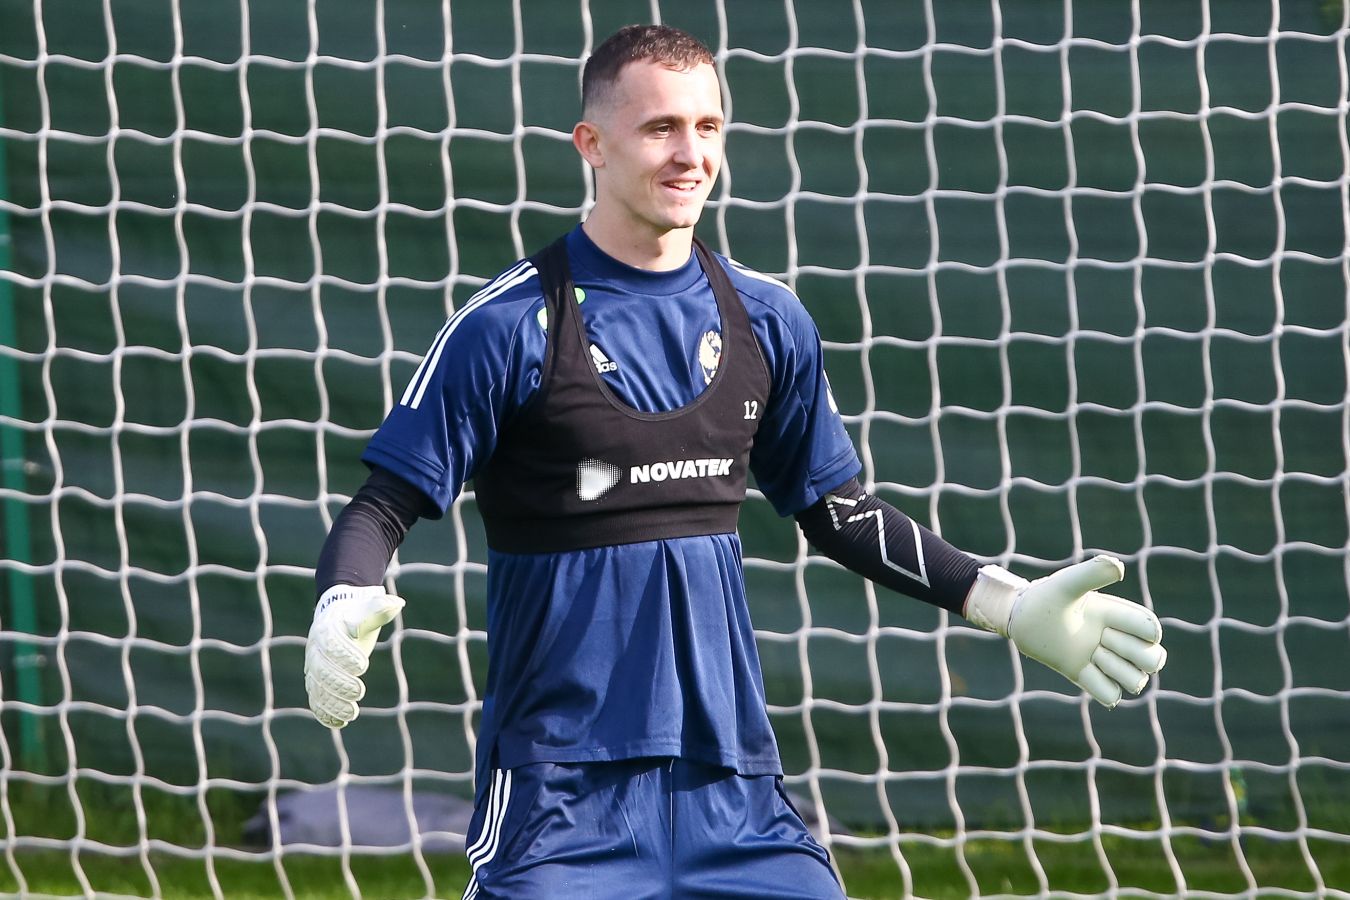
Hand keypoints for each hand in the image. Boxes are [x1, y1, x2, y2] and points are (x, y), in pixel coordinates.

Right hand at [304, 585, 404, 727]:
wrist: (339, 618)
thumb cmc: (357, 614)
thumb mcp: (369, 609)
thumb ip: (380, 609)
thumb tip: (397, 604)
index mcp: (326, 629)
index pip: (330, 643)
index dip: (344, 655)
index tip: (363, 665)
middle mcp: (315, 650)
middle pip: (321, 670)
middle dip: (338, 683)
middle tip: (358, 692)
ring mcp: (313, 668)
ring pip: (317, 689)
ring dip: (332, 703)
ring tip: (352, 714)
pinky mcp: (316, 683)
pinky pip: (316, 700)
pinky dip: (325, 713)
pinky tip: (340, 723)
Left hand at [965, 555, 1166, 707]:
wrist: (1020, 619)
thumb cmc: (1044, 597)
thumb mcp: (1067, 583)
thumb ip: (1091, 573)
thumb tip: (1119, 567)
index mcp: (1118, 615)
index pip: (1152, 630)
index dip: (1142, 631)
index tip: (1110, 622)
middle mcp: (1116, 639)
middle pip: (1154, 660)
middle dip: (1132, 652)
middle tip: (1100, 638)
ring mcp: (1103, 660)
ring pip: (1136, 681)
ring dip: (1115, 670)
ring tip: (1091, 654)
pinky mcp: (1087, 677)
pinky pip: (1112, 697)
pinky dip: (1102, 689)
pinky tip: (1084, 671)